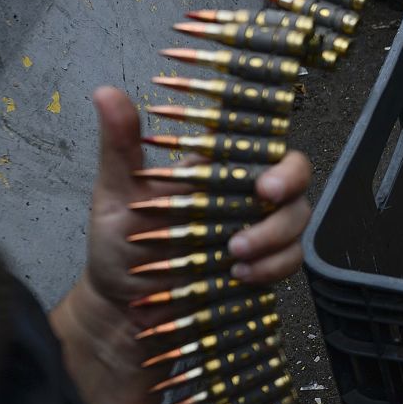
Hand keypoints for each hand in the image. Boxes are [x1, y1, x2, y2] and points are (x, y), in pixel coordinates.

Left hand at [84, 86, 313, 335]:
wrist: (122, 310)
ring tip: (235, 255)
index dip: (277, 156)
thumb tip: (106, 93)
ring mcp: (257, 231)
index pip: (263, 145)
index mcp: (214, 169)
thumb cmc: (119, 249)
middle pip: (294, 178)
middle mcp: (242, 195)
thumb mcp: (114, 195)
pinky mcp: (262, 266)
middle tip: (263, 203)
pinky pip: (289, 261)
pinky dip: (272, 267)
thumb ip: (119, 146)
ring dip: (274, 236)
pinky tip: (241, 275)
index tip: (264, 181)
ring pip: (296, 219)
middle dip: (288, 189)